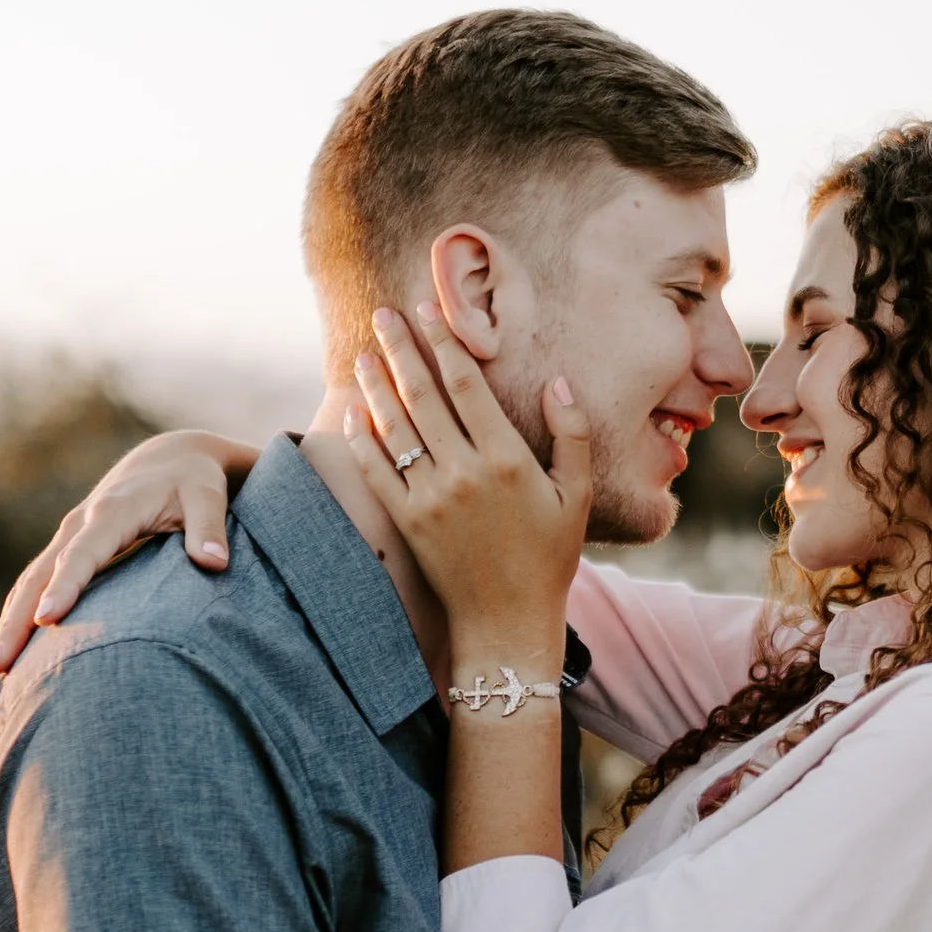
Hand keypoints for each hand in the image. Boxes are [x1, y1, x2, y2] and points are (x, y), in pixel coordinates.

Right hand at [0, 429, 253, 686]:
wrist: (170, 459)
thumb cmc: (193, 480)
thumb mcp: (208, 495)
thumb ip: (210, 528)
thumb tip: (215, 563)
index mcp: (111, 511)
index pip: (82, 553)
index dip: (65, 585)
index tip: (47, 620)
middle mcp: (79, 524)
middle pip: (39, 576)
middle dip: (16, 621)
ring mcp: (68, 538)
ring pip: (27, 585)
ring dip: (8, 627)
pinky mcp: (67, 551)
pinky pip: (35, 586)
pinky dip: (17, 618)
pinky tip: (11, 658)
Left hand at [344, 302, 588, 664]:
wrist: (507, 620)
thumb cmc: (549, 557)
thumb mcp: (577, 496)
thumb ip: (572, 435)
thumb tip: (556, 383)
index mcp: (507, 460)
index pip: (466, 386)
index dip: (444, 343)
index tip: (428, 311)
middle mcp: (464, 473)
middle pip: (423, 395)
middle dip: (401, 349)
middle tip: (383, 314)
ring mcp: (429, 497)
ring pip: (394, 425)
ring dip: (375, 382)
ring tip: (364, 350)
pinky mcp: (406, 520)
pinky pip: (375, 468)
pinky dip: (360, 434)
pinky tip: (353, 408)